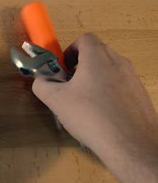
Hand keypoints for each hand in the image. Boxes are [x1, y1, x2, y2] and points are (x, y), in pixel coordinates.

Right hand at [33, 33, 156, 159]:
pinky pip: (120, 86)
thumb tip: (40, 80)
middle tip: (69, 86)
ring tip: (85, 104)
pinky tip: (102, 116)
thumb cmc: (91, 117)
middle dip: (80, 66)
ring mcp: (133, 78)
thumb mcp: (56, 101)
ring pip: (109, 70)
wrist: (130, 144)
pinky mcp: (141, 95)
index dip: (70, 50)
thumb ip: (42, 85)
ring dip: (94, 80)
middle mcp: (119, 62)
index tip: (62, 68)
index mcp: (97, 57)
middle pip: (97, 53)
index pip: (84, 39)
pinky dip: (108, 93)